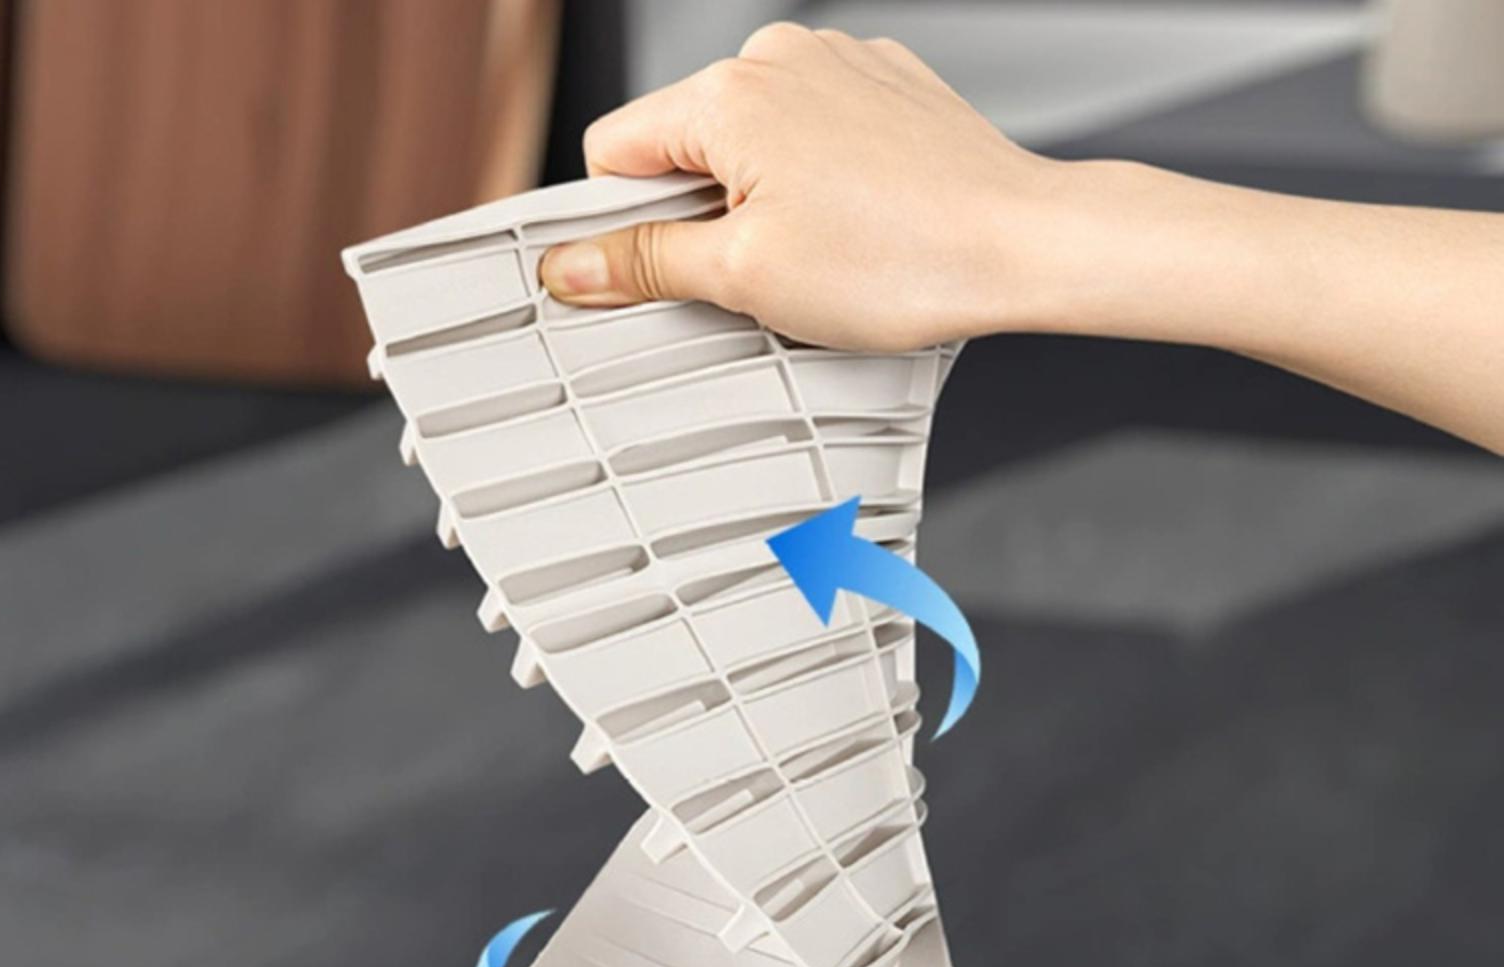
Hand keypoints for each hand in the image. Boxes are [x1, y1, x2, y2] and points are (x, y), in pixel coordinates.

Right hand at [539, 22, 1059, 349]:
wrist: (1022, 245)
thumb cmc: (903, 257)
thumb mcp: (746, 277)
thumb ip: (647, 265)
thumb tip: (574, 266)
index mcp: (729, 93)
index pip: (614, 152)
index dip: (618, 225)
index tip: (640, 275)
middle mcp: (780, 56)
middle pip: (684, 147)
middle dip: (698, 218)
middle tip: (750, 279)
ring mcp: (838, 66)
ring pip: (751, 144)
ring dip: (759, 205)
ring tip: (816, 258)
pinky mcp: (885, 88)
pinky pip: (812, 137)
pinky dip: (814, 186)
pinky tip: (852, 231)